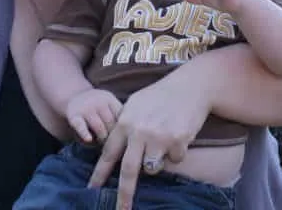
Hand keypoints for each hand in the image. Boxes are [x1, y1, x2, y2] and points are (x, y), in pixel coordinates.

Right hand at [65, 88, 121, 144]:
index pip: (121, 115)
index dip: (124, 127)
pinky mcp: (74, 116)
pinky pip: (80, 126)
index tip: (124, 136)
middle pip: (111, 122)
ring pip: (99, 127)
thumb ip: (117, 114)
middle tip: (113, 144)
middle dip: (113, 135)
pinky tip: (89, 139)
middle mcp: (98, 101)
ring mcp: (86, 108)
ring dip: (102, 138)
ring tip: (103, 143)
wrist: (74, 96)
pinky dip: (85, 133)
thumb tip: (129, 133)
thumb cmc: (96, 106)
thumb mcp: (108, 104)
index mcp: (109, 98)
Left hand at [88, 74, 211, 209]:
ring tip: (164, 140)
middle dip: (124, 194)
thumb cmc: (161, 95)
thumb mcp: (136, 104)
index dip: (99, 174)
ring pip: (153, 168)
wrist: (191, 86)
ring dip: (156, 161)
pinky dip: (178, 151)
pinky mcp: (178, 141)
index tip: (91, 189)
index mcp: (125, 122)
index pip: (108, 154)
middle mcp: (140, 131)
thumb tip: (115, 146)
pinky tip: (180, 133)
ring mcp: (159, 137)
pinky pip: (175, 160)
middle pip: (128, 171)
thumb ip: (125, 124)